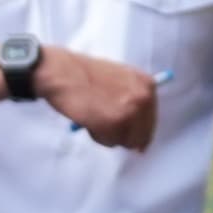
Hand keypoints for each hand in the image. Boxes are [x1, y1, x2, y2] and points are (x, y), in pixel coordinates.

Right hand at [36, 47, 157, 150]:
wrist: (60, 71)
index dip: (140, 130)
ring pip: (126, 141)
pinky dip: (98, 136)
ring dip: (109, 135)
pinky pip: (110, 141)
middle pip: (143, 134)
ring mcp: (131, 111)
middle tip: (107, 131)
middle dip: (125, 136)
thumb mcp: (119, 78)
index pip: (151, 118)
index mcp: (147, 85)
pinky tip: (88, 121)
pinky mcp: (115, 123)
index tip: (132, 138)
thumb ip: (131, 98)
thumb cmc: (83, 74)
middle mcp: (144, 98)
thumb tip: (139, 126)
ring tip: (93, 118)